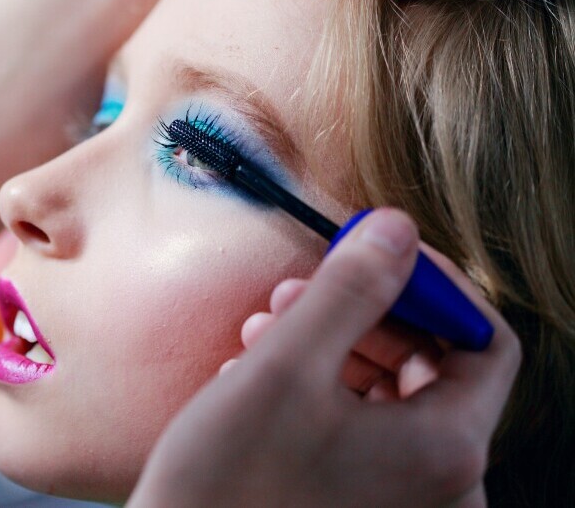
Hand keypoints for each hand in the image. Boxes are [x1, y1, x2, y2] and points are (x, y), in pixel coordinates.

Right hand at [129, 209, 519, 507]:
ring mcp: (401, 501)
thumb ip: (349, 290)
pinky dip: (320, 392)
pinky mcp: (361, 506)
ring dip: (331, 348)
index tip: (376, 255)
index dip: (434, 286)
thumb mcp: (285, 369)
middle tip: (299, 292)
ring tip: (265, 330)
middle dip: (363, 314)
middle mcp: (440, 486)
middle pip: (432, 367)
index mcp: (444, 450)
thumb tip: (396, 230)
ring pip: (390, 396)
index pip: (484, 342)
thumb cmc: (227, 489)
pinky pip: (363, 432)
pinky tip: (258, 377)